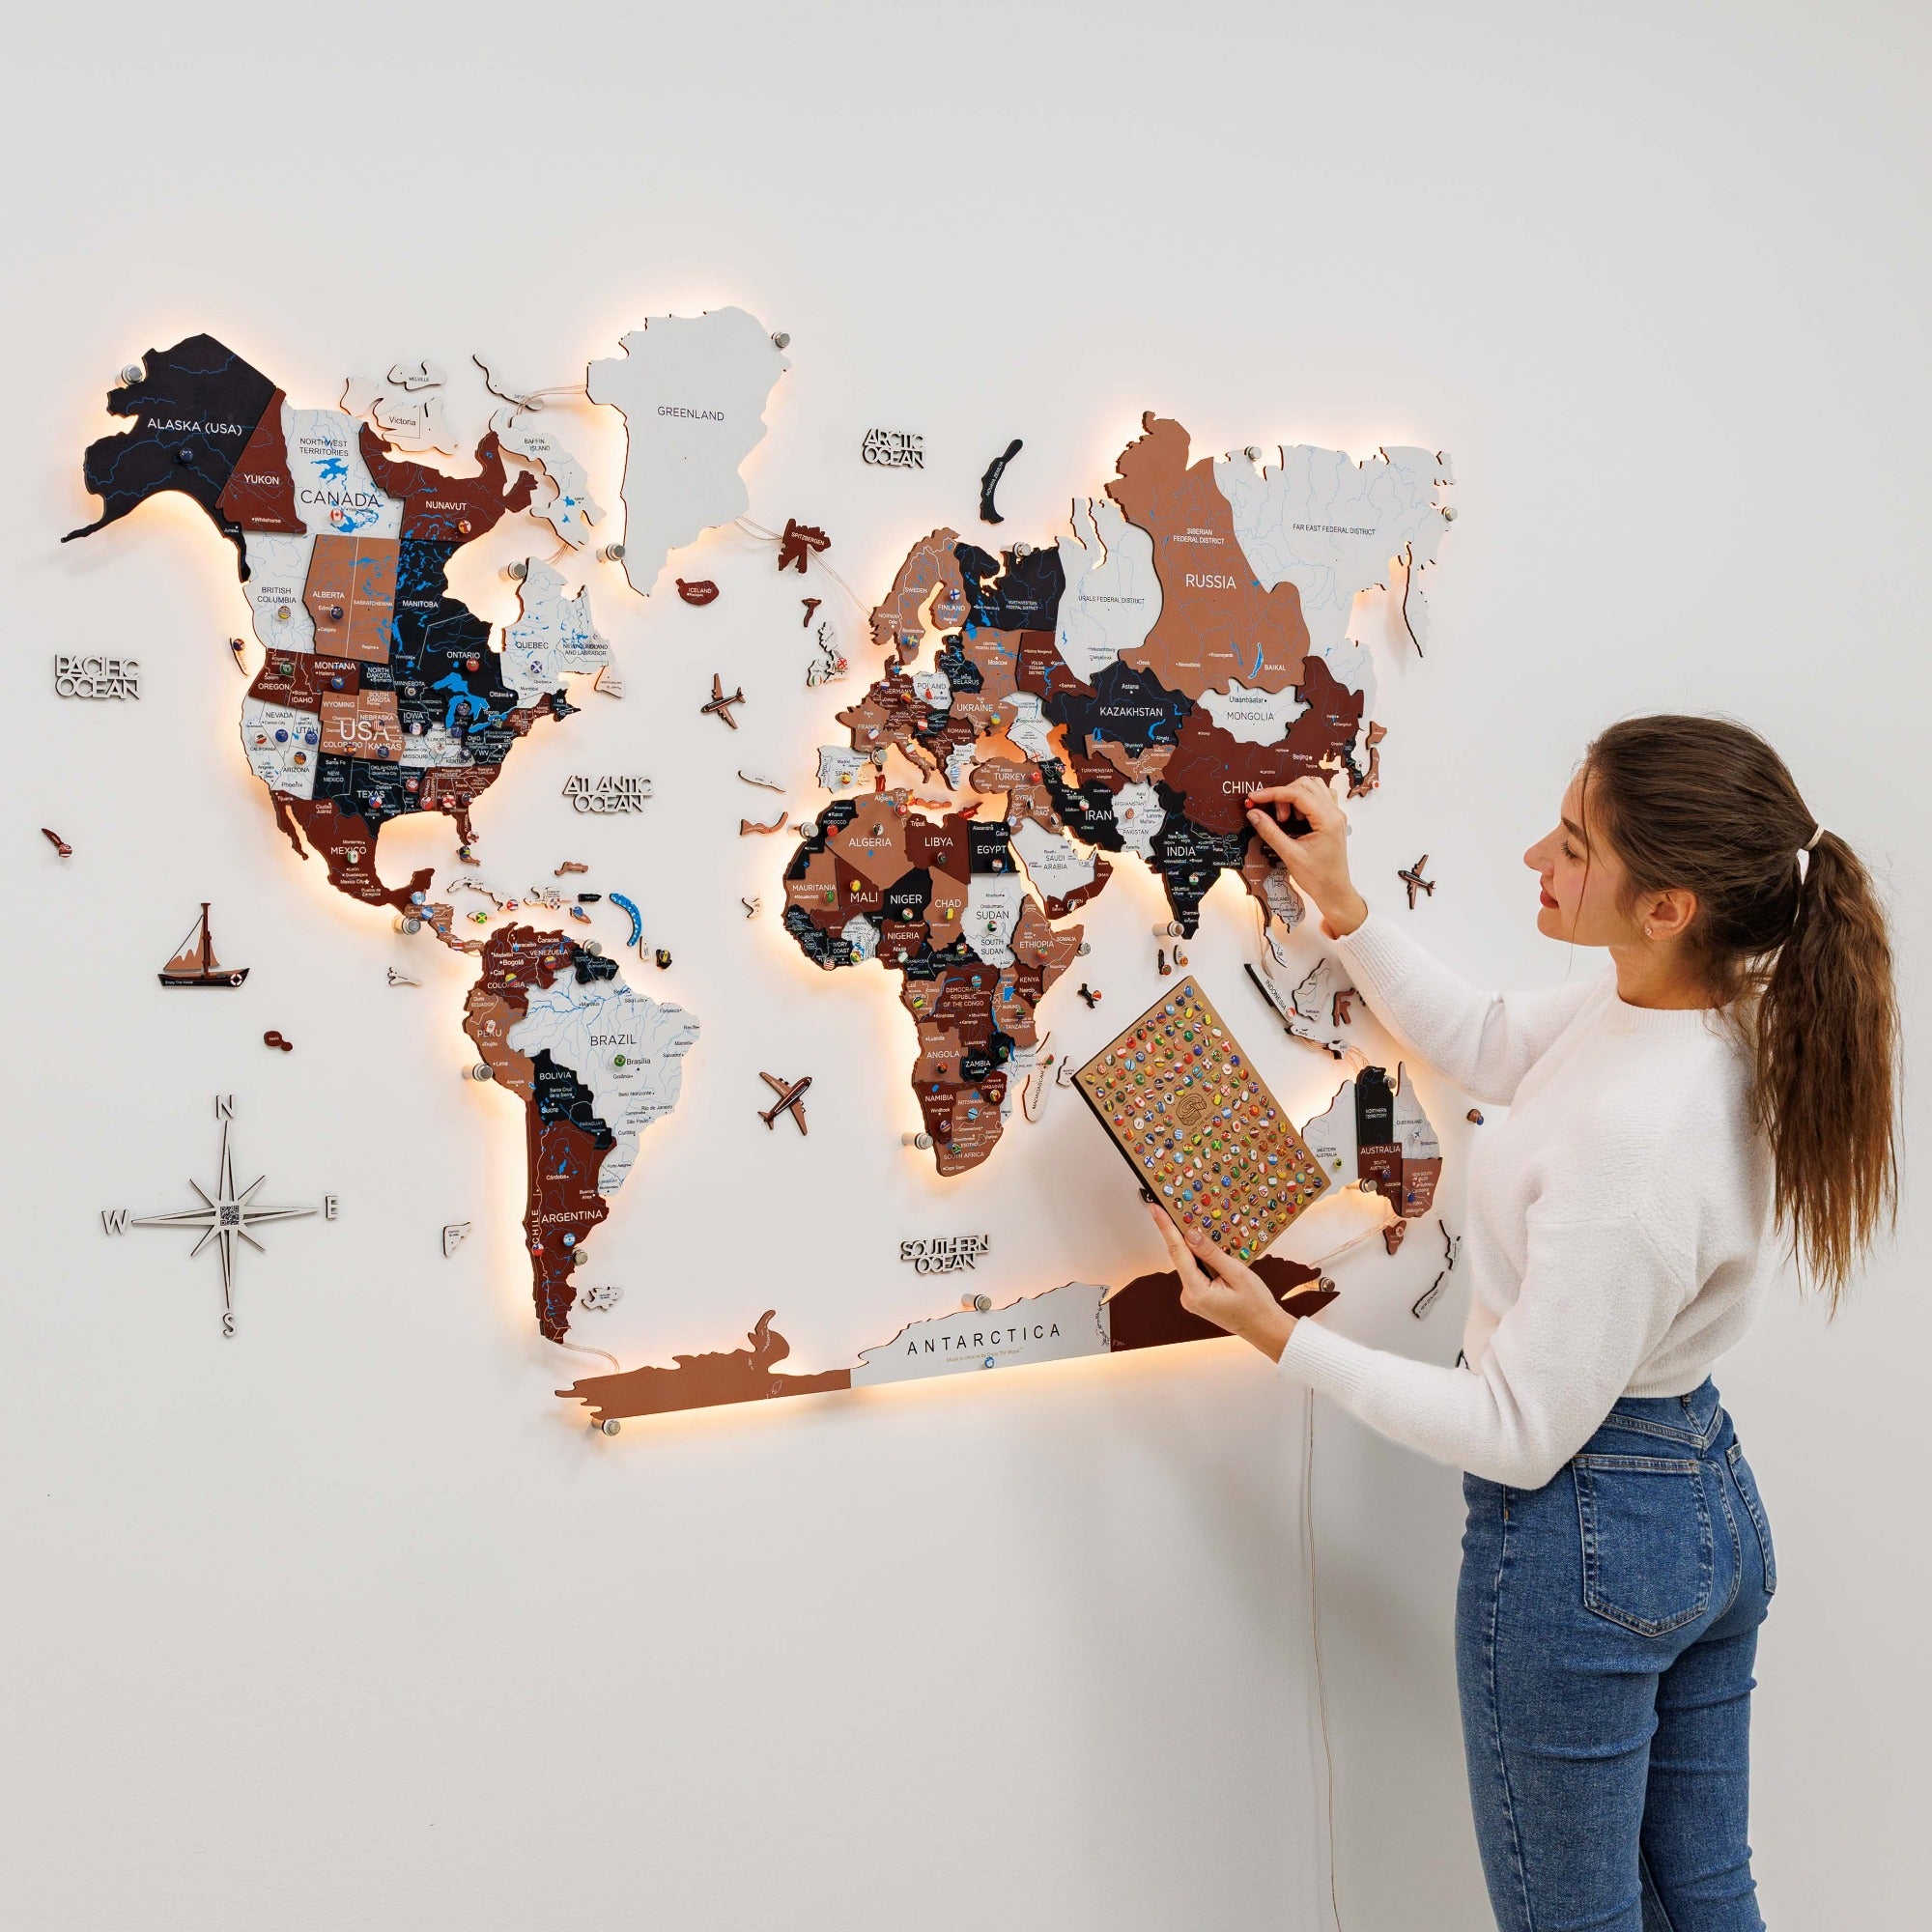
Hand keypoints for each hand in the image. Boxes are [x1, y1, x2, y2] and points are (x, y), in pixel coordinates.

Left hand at [1146, 1203, 1296, 1362]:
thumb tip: (1190, 1234)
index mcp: (1196, 1292)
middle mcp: (1189, 1296)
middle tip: (1178, 1208)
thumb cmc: (1256, 1305)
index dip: (1166, 1228)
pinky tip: (1209, 1249)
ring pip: (1189, 1264)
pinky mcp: (1198, 1297)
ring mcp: (1192, 1298)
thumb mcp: (1237, 1273)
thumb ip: (1211, 1253)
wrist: (1265, 1329)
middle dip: (1181, 1234)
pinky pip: (1196, 1272)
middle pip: (1181, 1257)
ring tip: (1201, 1227)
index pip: (1177, 1253)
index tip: (1155, 1209)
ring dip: (1195, 1247)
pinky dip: (1201, 1259)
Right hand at [1245, 775, 1367, 937]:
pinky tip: (1296, 816)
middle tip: (1277, 819)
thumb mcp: (1290, 855)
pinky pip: (1319, 797)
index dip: (1273, 793)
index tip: (1254, 798)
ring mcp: (1335, 815)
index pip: (1298, 794)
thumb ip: (1270, 832)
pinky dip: (1304, 800)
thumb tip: (1253, 814)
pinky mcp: (1332, 819)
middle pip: (1306, 785)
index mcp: (1328, 820)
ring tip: (1286, 818)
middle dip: (1284, 796)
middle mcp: (1335, 813)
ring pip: (1313, 787)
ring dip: (1294, 796)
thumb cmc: (1317, 878)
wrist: (1334, 892)